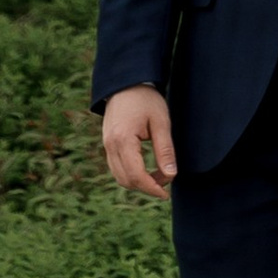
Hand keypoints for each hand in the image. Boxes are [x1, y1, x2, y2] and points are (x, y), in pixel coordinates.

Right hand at [102, 86, 177, 200]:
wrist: (126, 83)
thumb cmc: (146, 100)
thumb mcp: (161, 122)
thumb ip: (165, 150)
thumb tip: (171, 175)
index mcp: (123, 140)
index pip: (136, 176)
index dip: (152, 188)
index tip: (166, 193)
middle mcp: (110, 146)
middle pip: (126, 180)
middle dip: (147, 186)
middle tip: (167, 180)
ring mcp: (107, 146)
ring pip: (120, 177)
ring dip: (139, 182)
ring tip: (159, 175)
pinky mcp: (107, 144)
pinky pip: (117, 168)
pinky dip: (131, 174)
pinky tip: (146, 169)